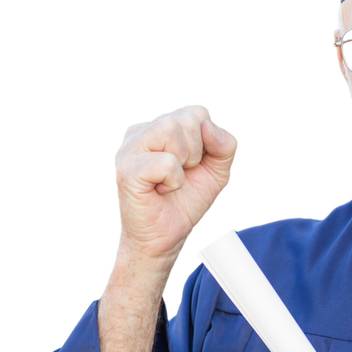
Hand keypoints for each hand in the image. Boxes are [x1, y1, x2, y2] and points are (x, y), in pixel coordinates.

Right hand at [114, 105, 236, 264]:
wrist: (165, 238)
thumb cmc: (185, 202)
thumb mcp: (216, 171)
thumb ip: (224, 145)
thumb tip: (208, 126)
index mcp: (159, 127)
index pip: (197, 113)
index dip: (206, 143)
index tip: (192, 167)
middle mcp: (141, 131)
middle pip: (188, 118)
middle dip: (196, 153)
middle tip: (179, 176)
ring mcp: (130, 148)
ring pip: (173, 130)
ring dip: (183, 164)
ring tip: (169, 181)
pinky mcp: (127, 169)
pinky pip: (167, 162)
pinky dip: (173, 182)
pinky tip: (159, 191)